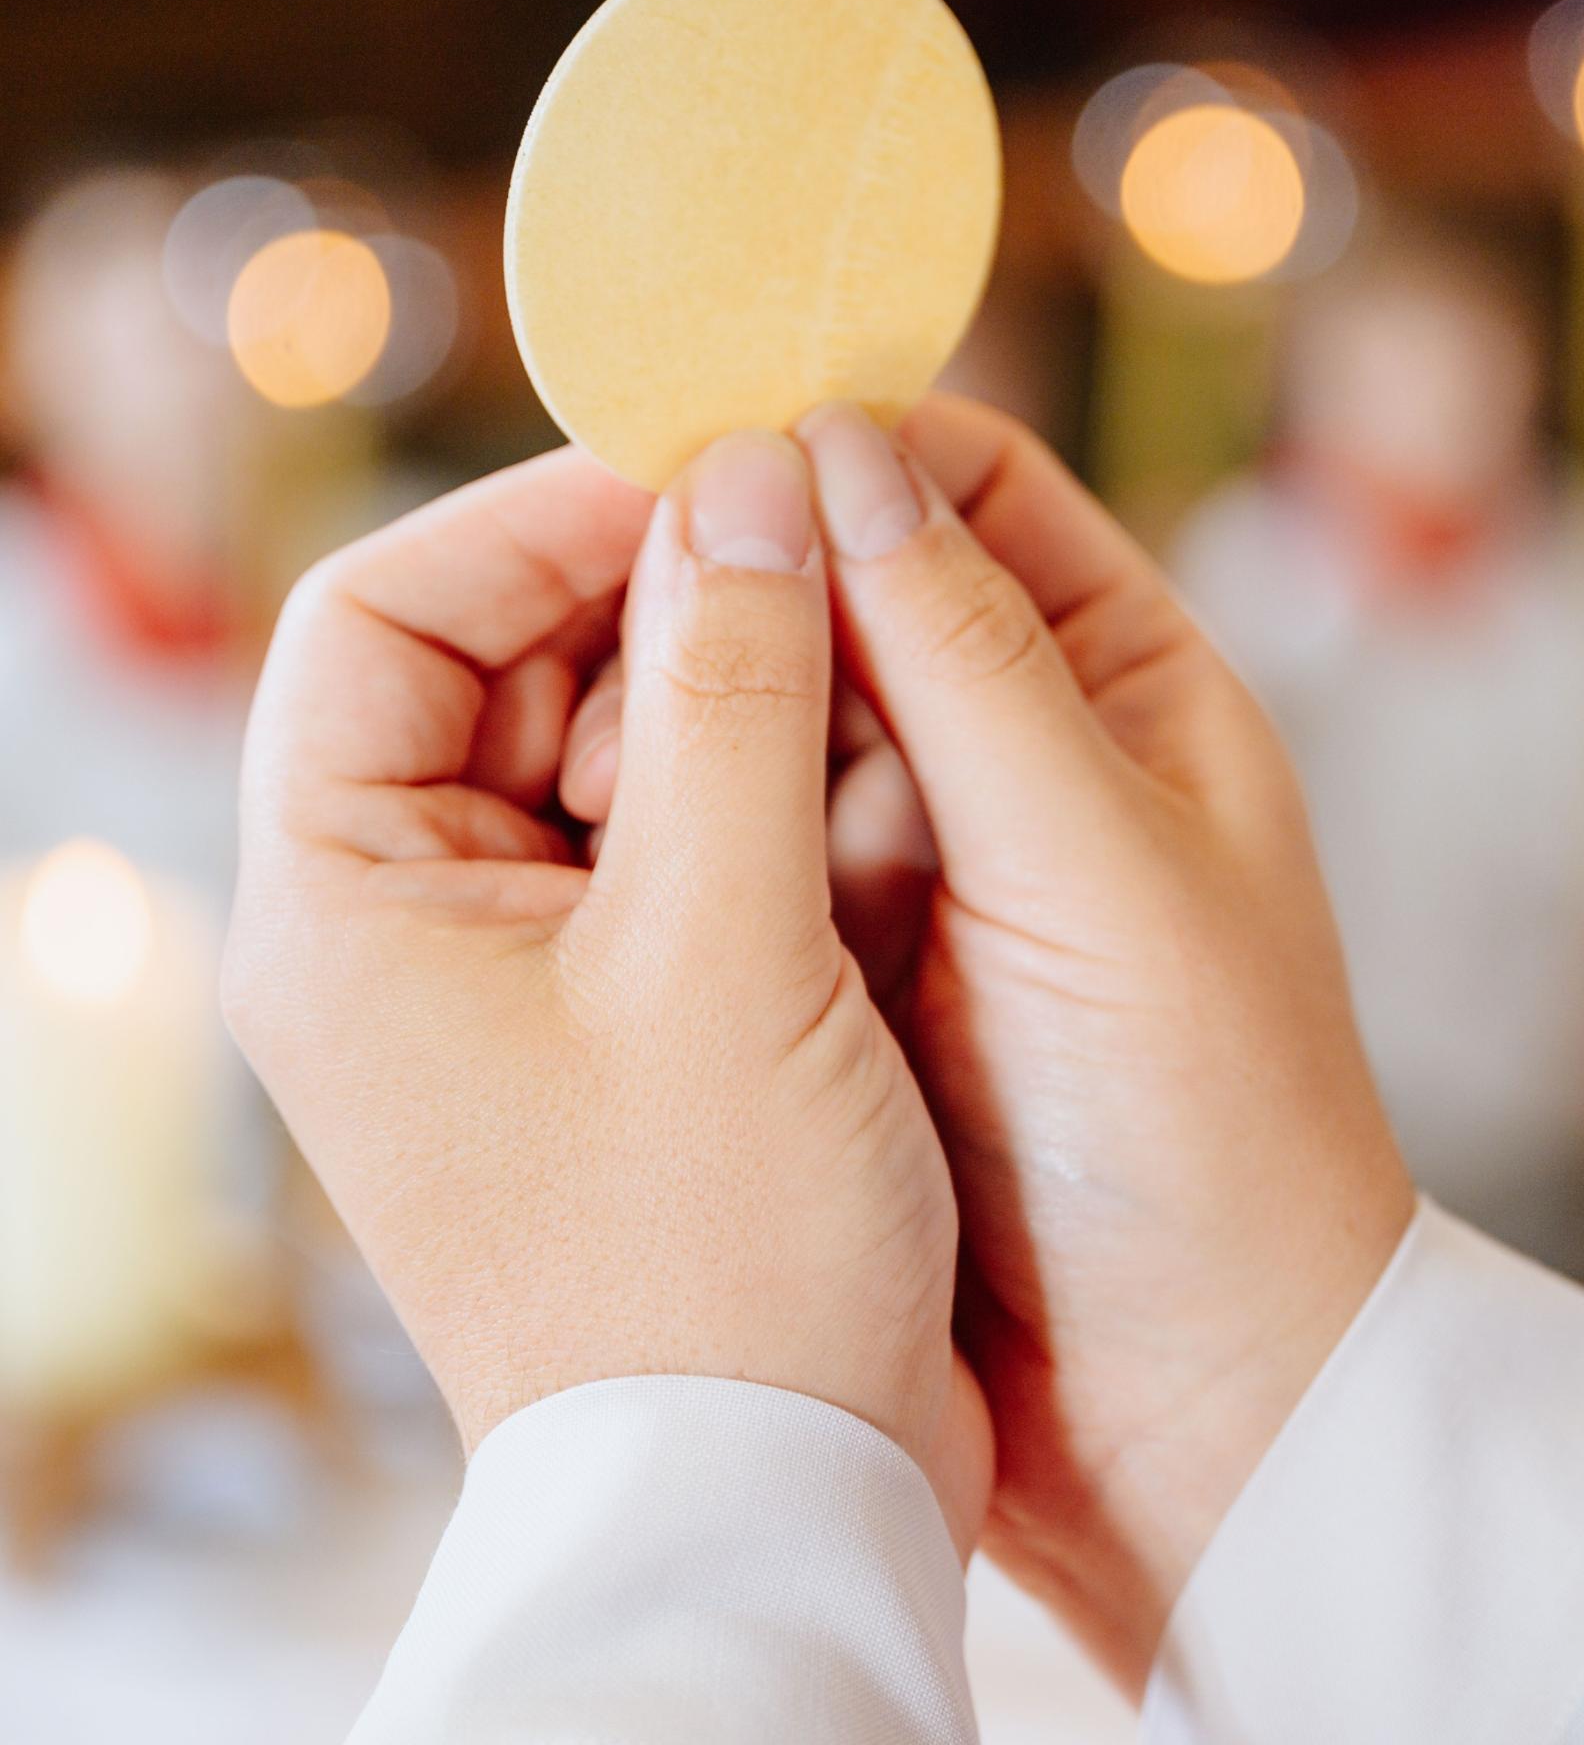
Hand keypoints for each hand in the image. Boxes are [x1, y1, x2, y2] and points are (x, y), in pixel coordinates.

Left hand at [224, 436, 990, 1554]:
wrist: (772, 1494)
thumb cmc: (718, 1258)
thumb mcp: (729, 947)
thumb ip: (736, 694)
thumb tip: (748, 480)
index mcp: (347, 902)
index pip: (386, 613)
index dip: (535, 517)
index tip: (706, 473)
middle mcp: (401, 927)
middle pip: (493, 665)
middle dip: (646, 594)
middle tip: (804, 551)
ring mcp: (507, 974)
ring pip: (593, 744)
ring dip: (717, 691)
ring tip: (844, 683)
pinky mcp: (610, 1014)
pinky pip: (661, 838)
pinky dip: (750, 791)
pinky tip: (853, 795)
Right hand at [566, 400, 1414, 1686]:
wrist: (1192, 1408)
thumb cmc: (1206, 1125)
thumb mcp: (1098, 864)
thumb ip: (968, 658)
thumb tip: (841, 445)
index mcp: (1129, 689)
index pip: (975, 489)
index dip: (845, 444)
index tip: (702, 443)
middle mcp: (1026, 755)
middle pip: (853, 592)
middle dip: (747, 594)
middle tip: (626, 626)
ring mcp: (927, 861)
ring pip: (779, 720)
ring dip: (702, 722)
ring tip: (614, 767)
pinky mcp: (849, 962)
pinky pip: (746, 846)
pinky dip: (688, 833)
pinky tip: (623, 851)